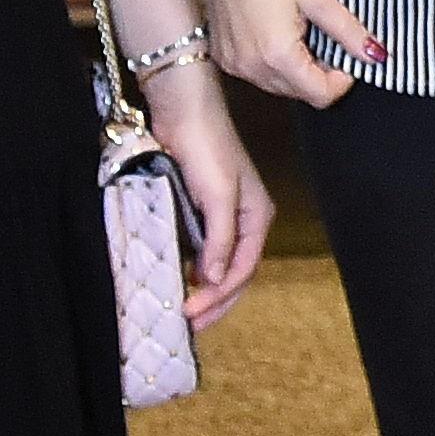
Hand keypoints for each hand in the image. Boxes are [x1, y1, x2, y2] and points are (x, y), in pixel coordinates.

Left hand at [143, 69, 276, 327]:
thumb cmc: (207, 147)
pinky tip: (177, 279)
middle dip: (214, 302)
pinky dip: (191, 270)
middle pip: (234, 274)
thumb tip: (213, 279)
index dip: (219, 297)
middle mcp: (243, 221)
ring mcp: (222, 217)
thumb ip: (219, 239)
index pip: (243, 270)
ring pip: (217, 265)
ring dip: (203, 290)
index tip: (190, 313)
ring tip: (181, 310)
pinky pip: (200, 250)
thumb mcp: (218, 194)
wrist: (183, 109)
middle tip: (187, 325)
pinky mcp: (200, 210)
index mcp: (257, 218)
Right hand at [202, 0, 382, 108]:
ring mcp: (234, 65)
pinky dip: (273, 63)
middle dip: (319, 73)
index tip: (347, 55)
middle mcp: (252, 68)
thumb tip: (376, 55)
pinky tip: (276, 33)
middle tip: (324, 37)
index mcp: (277, 56)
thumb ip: (347, 30)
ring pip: (278, 86)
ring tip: (300, 31)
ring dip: (297, 70)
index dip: (342, 80)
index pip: (320, 96)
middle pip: (300, 93)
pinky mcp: (224, 57)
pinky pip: (257, 74)